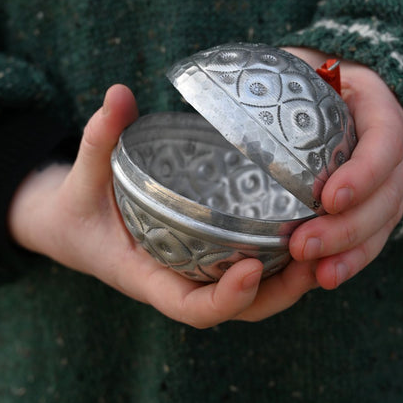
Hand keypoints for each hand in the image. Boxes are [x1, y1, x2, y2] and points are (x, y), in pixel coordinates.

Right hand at [7, 84, 316, 326]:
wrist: (73, 225)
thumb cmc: (77, 207)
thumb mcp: (81, 175)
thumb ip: (99, 139)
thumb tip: (118, 94)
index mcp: (147, 277)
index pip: (192, 307)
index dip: (227, 298)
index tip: (253, 267)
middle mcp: (180, 282)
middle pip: (240, 308)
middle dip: (279, 293)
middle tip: (316, 259)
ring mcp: (199, 273)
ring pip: (255, 294)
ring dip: (293, 278)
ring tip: (330, 242)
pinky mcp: (210, 257)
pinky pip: (253, 268)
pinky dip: (284, 259)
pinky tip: (313, 227)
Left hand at [284, 46, 402, 288]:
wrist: (331, 85)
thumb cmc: (304, 74)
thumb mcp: (293, 60)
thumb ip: (260, 72)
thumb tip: (183, 89)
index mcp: (379, 106)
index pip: (385, 140)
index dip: (363, 173)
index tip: (328, 196)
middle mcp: (392, 147)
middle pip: (387, 194)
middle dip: (348, 226)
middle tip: (305, 245)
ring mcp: (388, 180)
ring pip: (382, 223)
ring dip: (351, 252)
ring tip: (319, 275)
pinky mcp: (374, 206)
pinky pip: (371, 238)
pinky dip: (350, 260)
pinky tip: (324, 277)